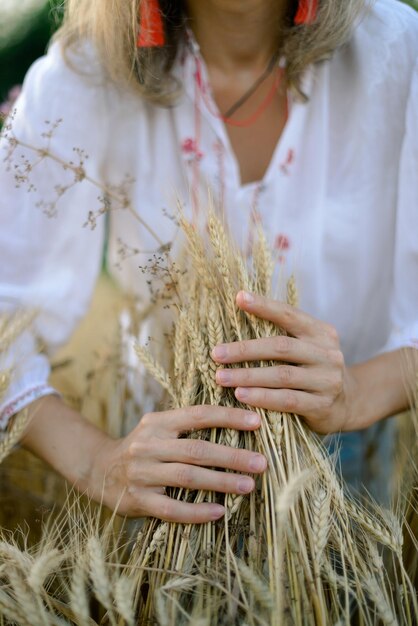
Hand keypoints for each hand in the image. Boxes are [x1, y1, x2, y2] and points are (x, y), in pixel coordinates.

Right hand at [91, 405, 266, 521]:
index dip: (228, 417)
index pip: (198, 415)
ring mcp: (142, 474)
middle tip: (260, 462)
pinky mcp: (138, 500)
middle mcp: (148, 445)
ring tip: (249, 485)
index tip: (256, 422)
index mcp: (158, 423)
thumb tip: (235, 420)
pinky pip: (171, 509)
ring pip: (187, 478)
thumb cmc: (142, 447)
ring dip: (221, 482)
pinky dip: (196, 512)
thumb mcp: (159, 427)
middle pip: (196, 450)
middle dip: (232, 457)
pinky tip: (218, 512)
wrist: (98, 469)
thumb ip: (187, 424)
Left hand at [212, 291, 357, 433]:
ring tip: (222, 377)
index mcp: (321, 332)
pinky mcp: (323, 405)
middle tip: (217, 353)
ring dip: (248, 376)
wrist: (349, 404)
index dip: (264, 306)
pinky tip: (241, 396)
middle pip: (281, 346)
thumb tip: (240, 312)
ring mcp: (327, 380)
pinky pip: (287, 400)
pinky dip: (262, 398)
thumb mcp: (305, 347)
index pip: (289, 314)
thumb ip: (282, 334)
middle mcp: (327, 353)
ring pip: (282, 375)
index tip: (239, 298)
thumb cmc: (313, 370)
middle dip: (245, 349)